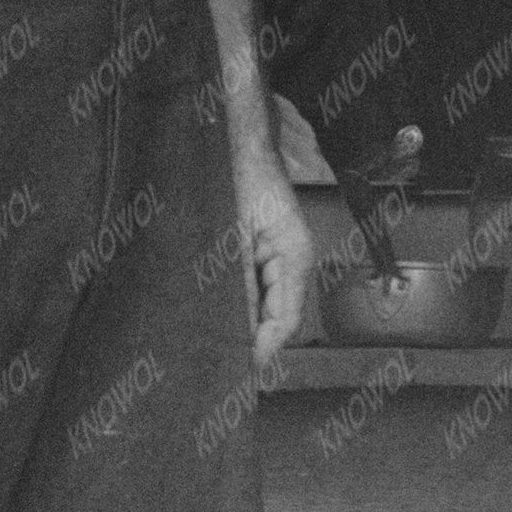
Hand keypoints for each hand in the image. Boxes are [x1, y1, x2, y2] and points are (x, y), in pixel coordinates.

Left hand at [232, 144, 319, 364]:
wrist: (239, 143)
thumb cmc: (242, 178)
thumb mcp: (233, 239)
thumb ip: (240, 287)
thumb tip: (238, 330)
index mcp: (296, 258)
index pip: (287, 321)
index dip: (266, 348)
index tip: (243, 368)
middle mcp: (294, 261)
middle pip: (277, 317)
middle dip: (252, 338)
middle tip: (223, 359)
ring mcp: (281, 255)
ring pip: (265, 303)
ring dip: (244, 319)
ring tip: (216, 338)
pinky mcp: (264, 249)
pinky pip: (256, 285)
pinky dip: (241, 299)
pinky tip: (218, 307)